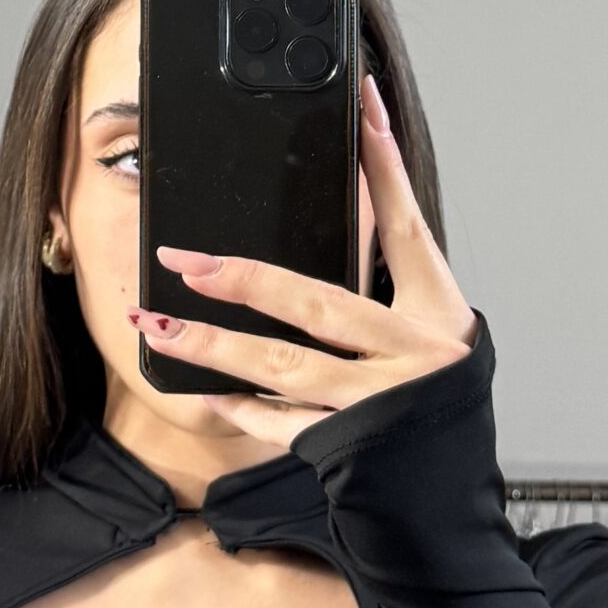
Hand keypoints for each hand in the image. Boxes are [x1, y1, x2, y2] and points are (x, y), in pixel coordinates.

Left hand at [134, 70, 478, 450]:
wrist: (448, 504)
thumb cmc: (439, 414)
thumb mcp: (437, 339)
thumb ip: (392, 289)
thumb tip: (348, 214)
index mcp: (440, 316)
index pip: (407, 226)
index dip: (385, 163)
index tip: (364, 103)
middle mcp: (414, 358)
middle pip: (320, 304)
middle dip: (245, 280)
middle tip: (184, 260)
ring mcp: (379, 408)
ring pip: (285, 367)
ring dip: (214, 346)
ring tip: (158, 325)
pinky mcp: (350, 452)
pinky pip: (282, 426)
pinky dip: (240, 408)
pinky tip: (203, 390)